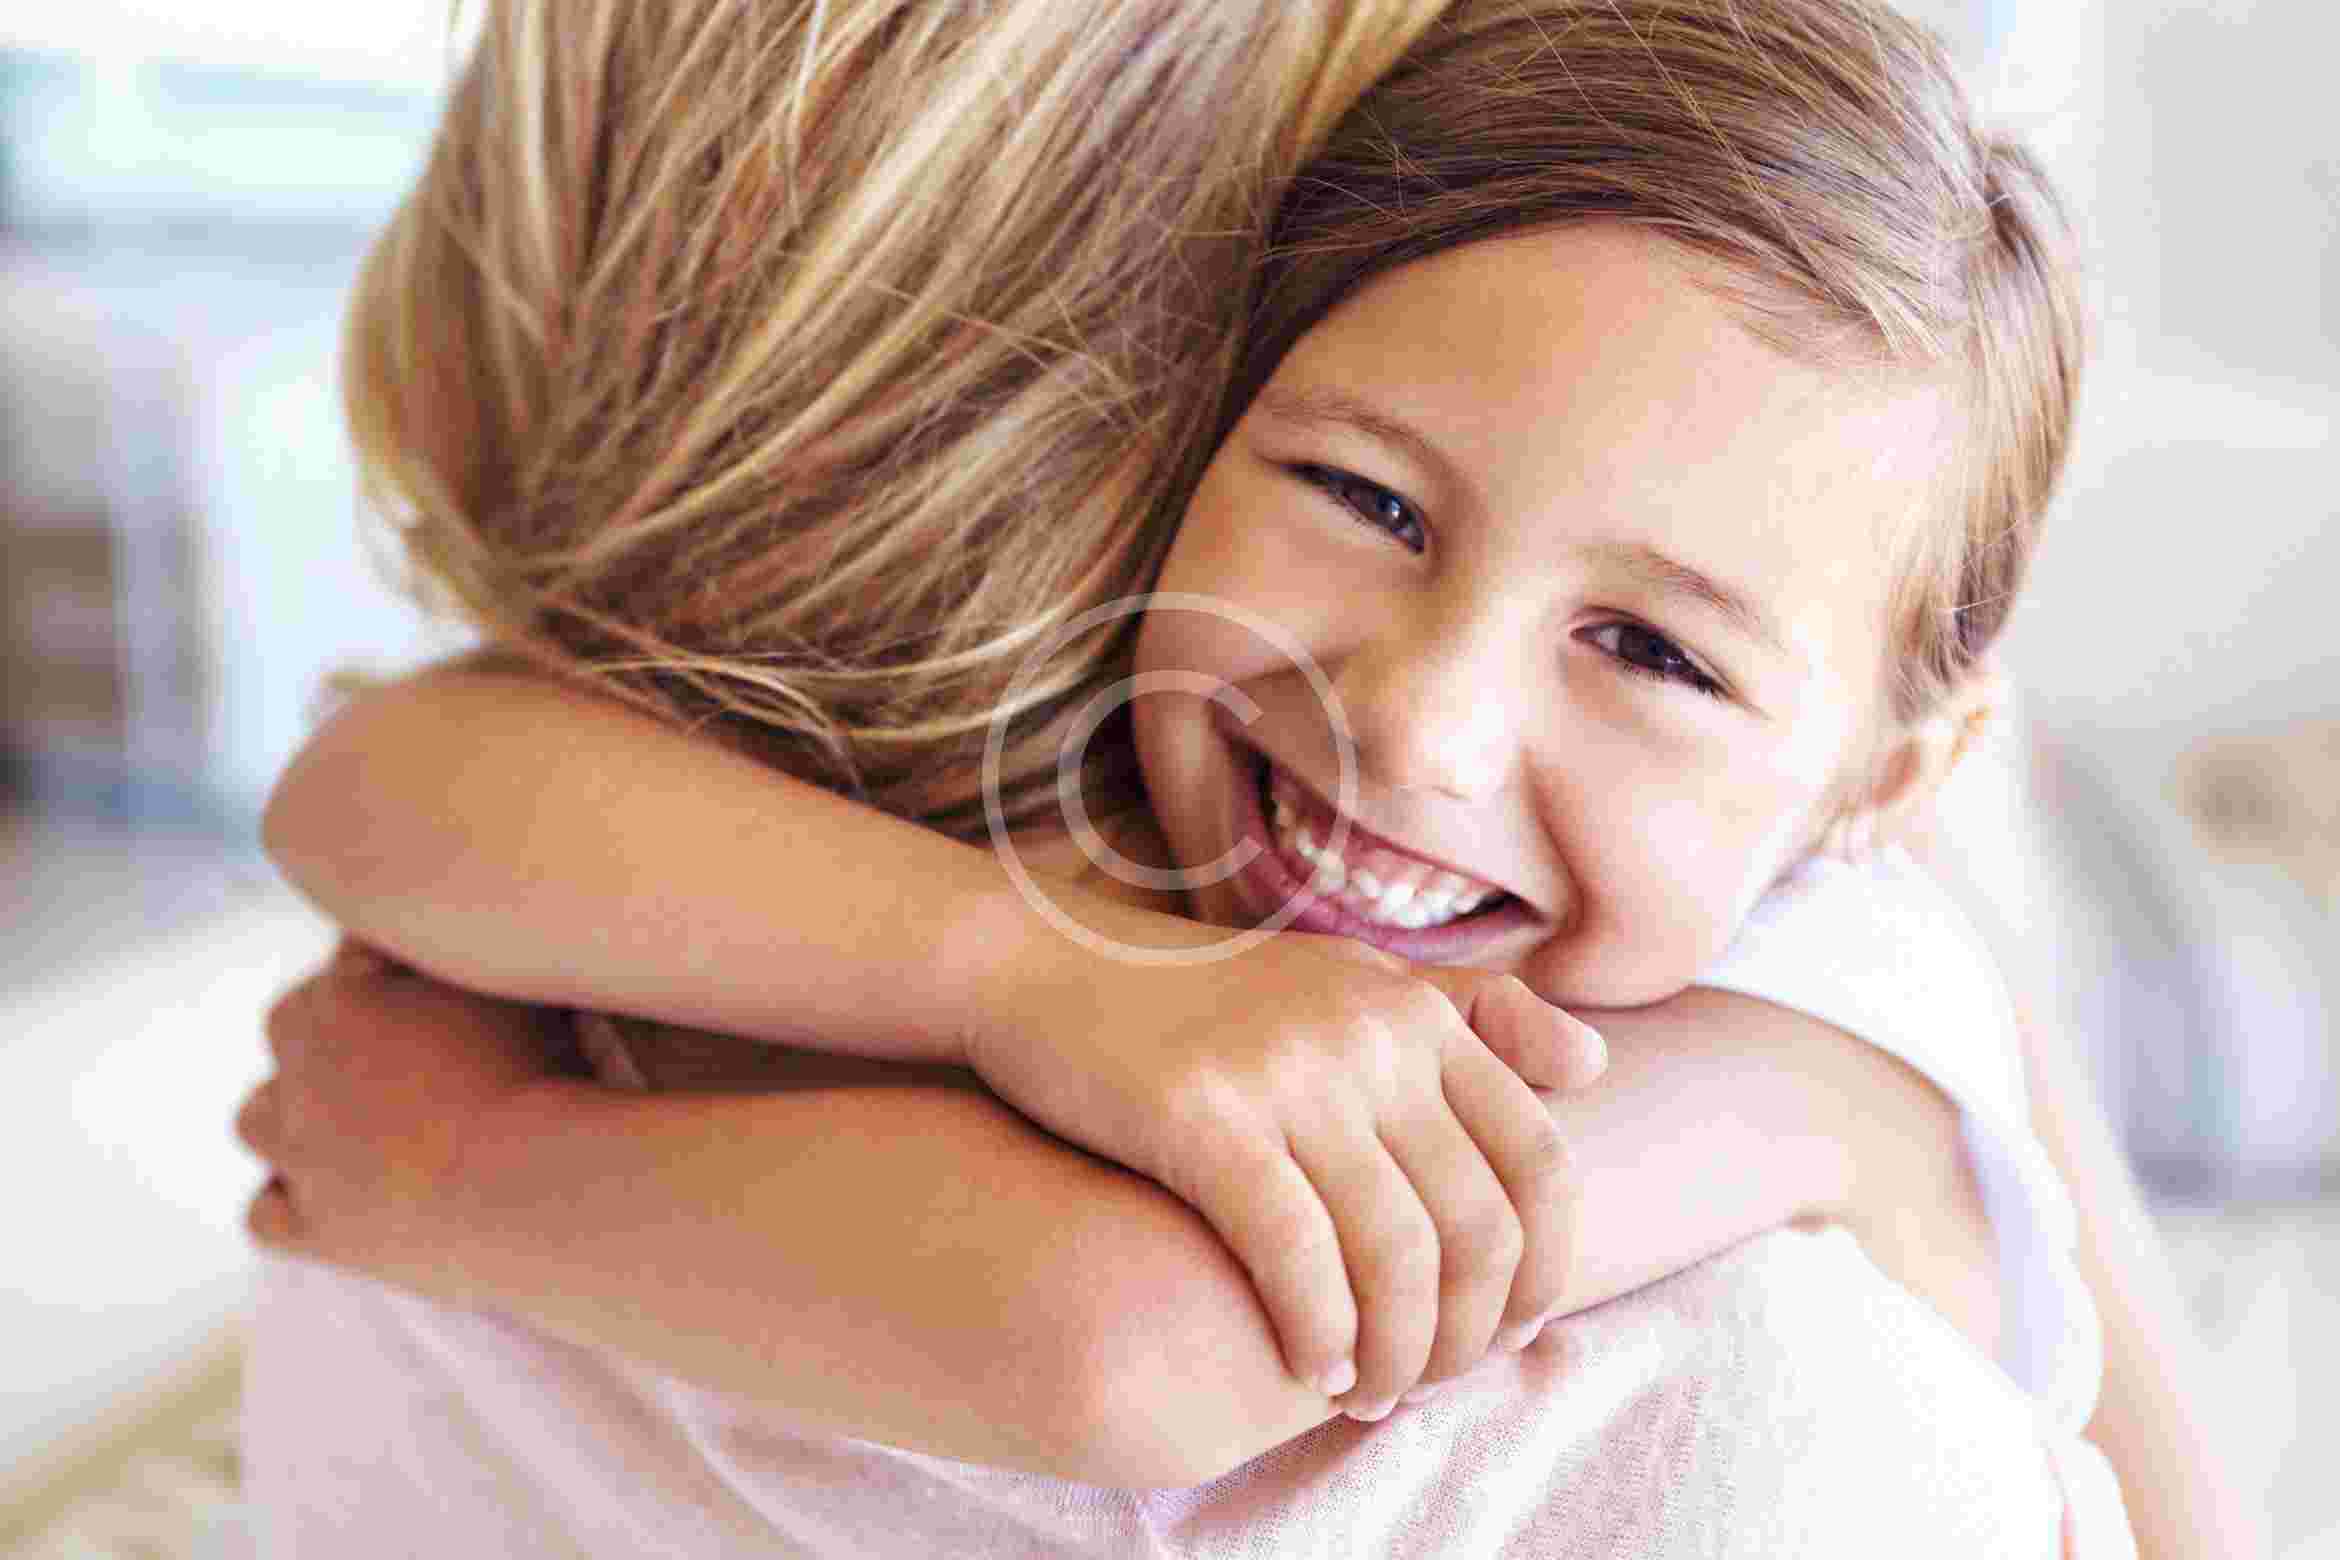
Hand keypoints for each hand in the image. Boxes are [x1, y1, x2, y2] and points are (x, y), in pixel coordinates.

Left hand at [236, 937, 573, 1304]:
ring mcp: (303, 1155)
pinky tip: (338, 1193)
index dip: (402, 964)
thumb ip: (468, 945)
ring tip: (359, 1117)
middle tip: (408, 1041)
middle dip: (339, 1026)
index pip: (356, 952)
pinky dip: (289, 1198)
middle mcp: (302, 1070)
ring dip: (295, 1111)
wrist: (535, 1185)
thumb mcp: (512, 978)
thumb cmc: (537, 1070)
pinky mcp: (317, 1230)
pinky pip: (266, 1215)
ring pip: (257, 1118)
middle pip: (294, 1023)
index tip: (446, 977)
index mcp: (341, 997)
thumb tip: (459, 923)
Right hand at [969, 931, 1606, 1420]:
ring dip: (1396, 1355)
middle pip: (1477, 1227)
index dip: (1544, 1269)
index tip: (1512, 1332)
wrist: (1041, 965)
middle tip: (1432, 1384)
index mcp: (1415, 1010)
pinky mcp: (1203, 1118)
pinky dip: (1317, 1333)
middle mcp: (1369, 1037)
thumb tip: (1594, 1066)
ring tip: (1369, 1395)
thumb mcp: (1349, 977)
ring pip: (1394, 1257)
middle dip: (1468, 1334)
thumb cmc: (1202, 995)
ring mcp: (1288, 1074)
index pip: (1539, 1162)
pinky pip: (1295, 1257)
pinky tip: (1310, 1369)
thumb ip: (1473, 1014)